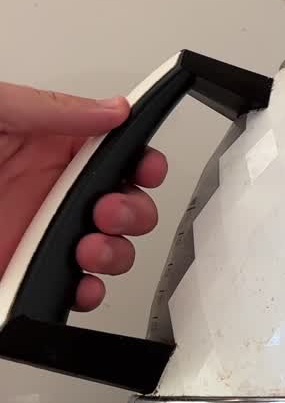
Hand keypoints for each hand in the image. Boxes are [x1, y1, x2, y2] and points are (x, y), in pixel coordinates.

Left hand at [0, 82, 167, 311]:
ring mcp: (35, 235)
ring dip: (115, 252)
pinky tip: (78, 284)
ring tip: (89, 248)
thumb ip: (48, 110)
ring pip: (106, 248)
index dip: (140, 161)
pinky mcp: (21, 274)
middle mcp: (44, 191)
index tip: (144, 168)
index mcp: (40, 144)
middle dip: (132, 211)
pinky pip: (71, 290)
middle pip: (121, 203)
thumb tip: (112, 110)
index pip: (113, 152)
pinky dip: (87, 292)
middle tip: (107, 212)